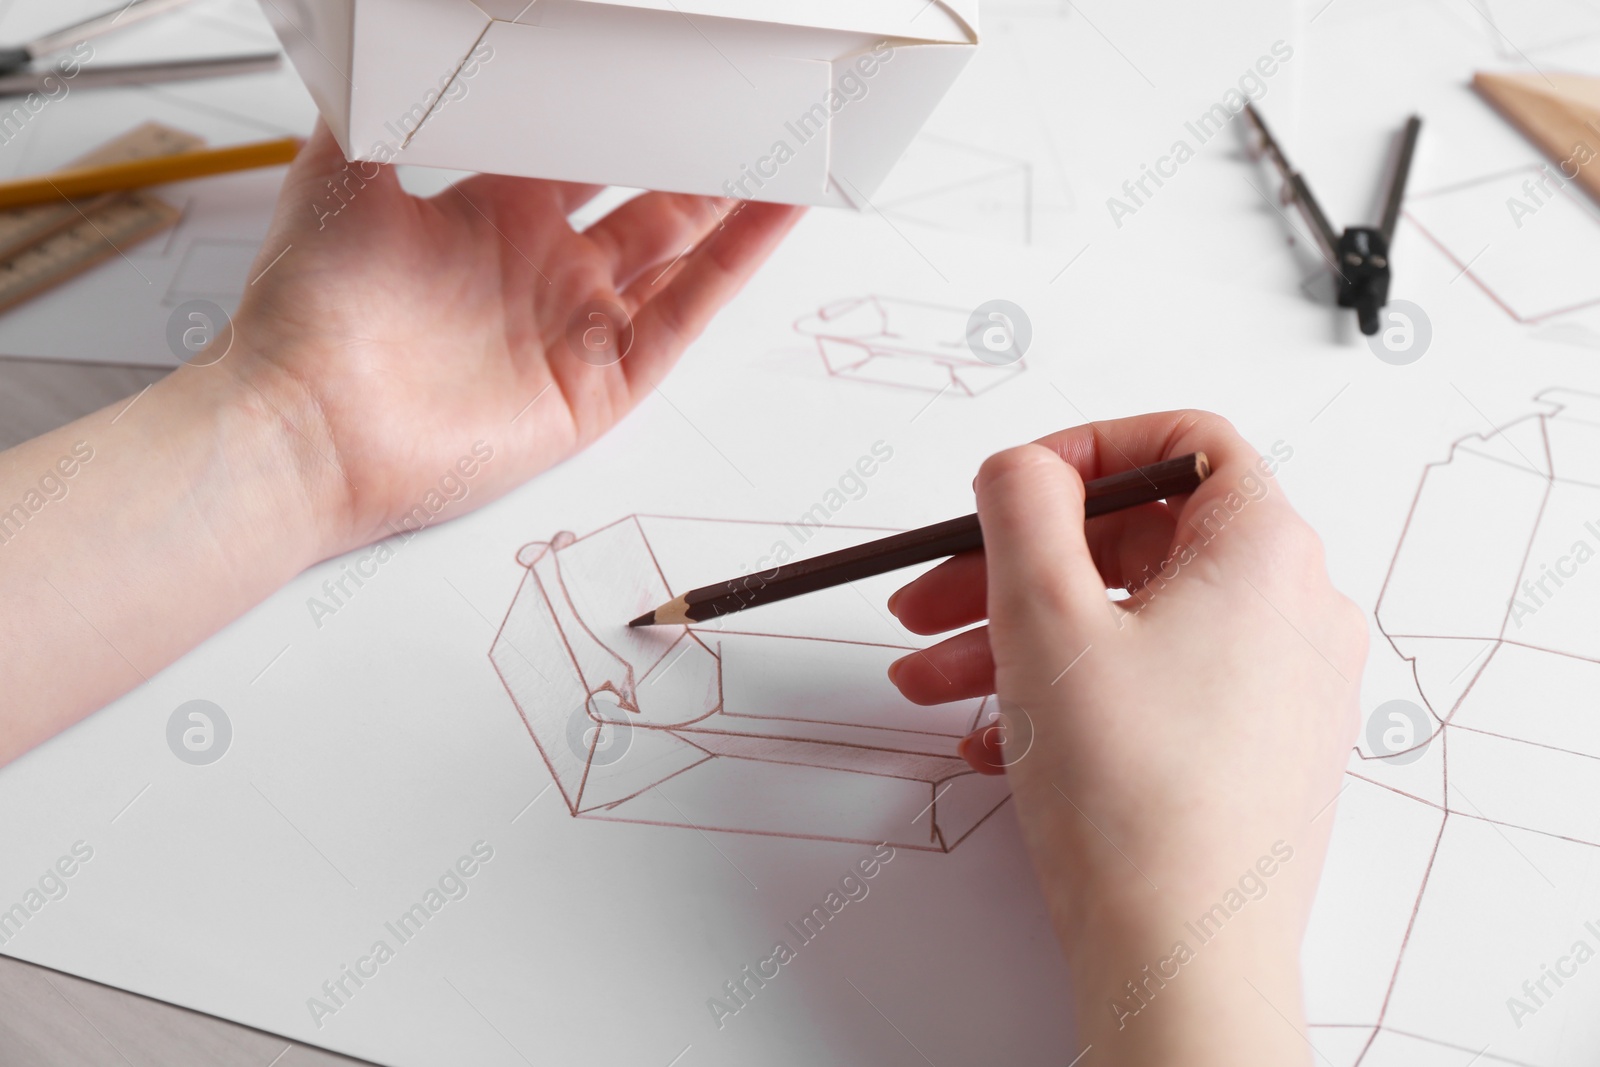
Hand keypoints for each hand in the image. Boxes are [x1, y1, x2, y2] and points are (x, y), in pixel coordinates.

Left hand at [0, 122, 801, 763]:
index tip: (658, 67)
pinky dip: (735, 264)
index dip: (621, 111)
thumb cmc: (309, 315)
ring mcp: (576, 325)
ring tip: (783, 142)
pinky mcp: (601, 381)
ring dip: (731, 201)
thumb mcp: (341, 174)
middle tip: (740, 98)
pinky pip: (685, 315)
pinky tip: (773, 213)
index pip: (576, 150)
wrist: (307, 425)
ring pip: (679, 252)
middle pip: (643, 198)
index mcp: (485, 213)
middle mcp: (540, 267)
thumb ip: (381, 106)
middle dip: (693, 151)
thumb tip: (393, 38)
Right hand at [886, 412, 1365, 1064]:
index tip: (1013, 488)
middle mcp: (1291, 612)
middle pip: (1134, 543)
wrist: (1182, 957)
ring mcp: (1278, 689)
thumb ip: (1022, 507)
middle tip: (932, 601)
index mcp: (1264, 554)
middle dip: (1013, 568)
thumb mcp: (1046, 617)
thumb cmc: (1134, 798)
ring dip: (1019, 639)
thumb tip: (1024, 465)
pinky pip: (1150, 689)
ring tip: (934, 684)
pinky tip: (997, 739)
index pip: (1186, 442)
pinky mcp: (1253, 752)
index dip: (1086, 451)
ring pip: (1130, 623)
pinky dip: (1068, 696)